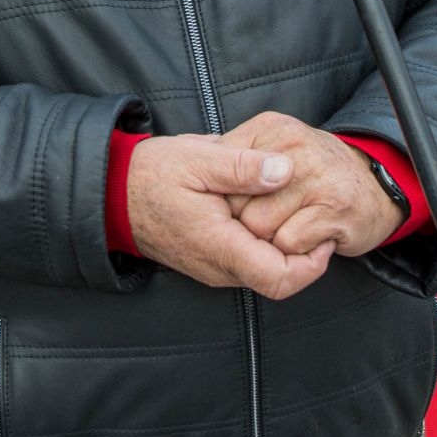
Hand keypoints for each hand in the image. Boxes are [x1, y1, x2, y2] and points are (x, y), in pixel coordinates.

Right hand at [126, 134, 335, 299]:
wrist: (114, 194)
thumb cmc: (152, 174)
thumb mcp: (198, 158)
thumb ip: (243, 166)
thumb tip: (285, 170)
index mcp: (219, 246)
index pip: (281, 279)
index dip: (313, 263)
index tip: (322, 231)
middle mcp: (220, 268)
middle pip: (280, 278)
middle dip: (304, 249)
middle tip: (314, 211)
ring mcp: (216, 268)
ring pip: (267, 270)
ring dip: (285, 243)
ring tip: (292, 205)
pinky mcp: (213, 261)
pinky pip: (251, 261)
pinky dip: (267, 240)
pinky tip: (266, 208)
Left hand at [215, 111, 402, 258]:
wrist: (376, 186)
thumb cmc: (314, 173)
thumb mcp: (271, 148)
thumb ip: (235, 155)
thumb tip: (187, 154)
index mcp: (271, 128)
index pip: (222, 168)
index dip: (223, 197)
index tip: (236, 205)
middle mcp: (294, 147)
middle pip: (236, 203)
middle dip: (245, 221)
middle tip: (271, 216)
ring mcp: (316, 177)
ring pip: (260, 227)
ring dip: (271, 238)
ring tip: (291, 224)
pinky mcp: (334, 209)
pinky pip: (288, 243)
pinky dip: (295, 249)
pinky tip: (311, 234)